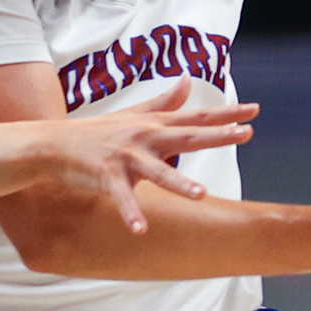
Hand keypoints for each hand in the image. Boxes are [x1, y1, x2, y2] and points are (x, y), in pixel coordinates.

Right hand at [38, 80, 255, 234]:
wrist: (55, 143)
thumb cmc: (97, 132)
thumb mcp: (134, 115)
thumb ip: (164, 101)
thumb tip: (187, 80)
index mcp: (154, 126)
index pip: (196, 118)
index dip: (226, 115)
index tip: (254, 111)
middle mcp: (144, 138)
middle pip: (186, 137)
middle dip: (216, 136)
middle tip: (243, 135)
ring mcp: (126, 157)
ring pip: (157, 172)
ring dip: (179, 183)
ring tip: (202, 194)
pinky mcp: (106, 175)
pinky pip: (122, 197)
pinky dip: (131, 213)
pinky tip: (140, 230)